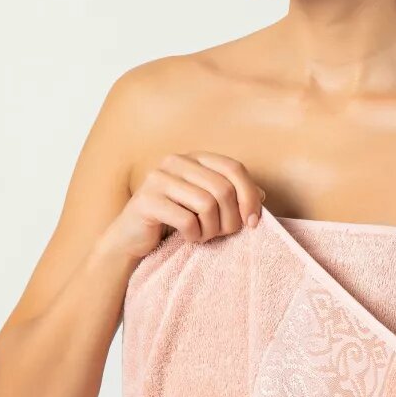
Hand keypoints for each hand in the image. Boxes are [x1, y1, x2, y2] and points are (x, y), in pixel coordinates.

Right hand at [105, 151, 266, 260]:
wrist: (132, 238)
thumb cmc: (175, 220)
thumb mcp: (208, 205)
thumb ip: (233, 196)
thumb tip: (263, 196)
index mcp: (194, 157)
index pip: (234, 168)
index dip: (249, 196)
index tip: (253, 222)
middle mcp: (175, 161)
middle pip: (223, 188)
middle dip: (230, 219)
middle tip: (223, 234)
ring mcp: (158, 178)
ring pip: (207, 204)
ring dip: (211, 229)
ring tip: (204, 236)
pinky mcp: (146, 201)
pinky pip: (187, 220)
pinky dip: (194, 235)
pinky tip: (188, 238)